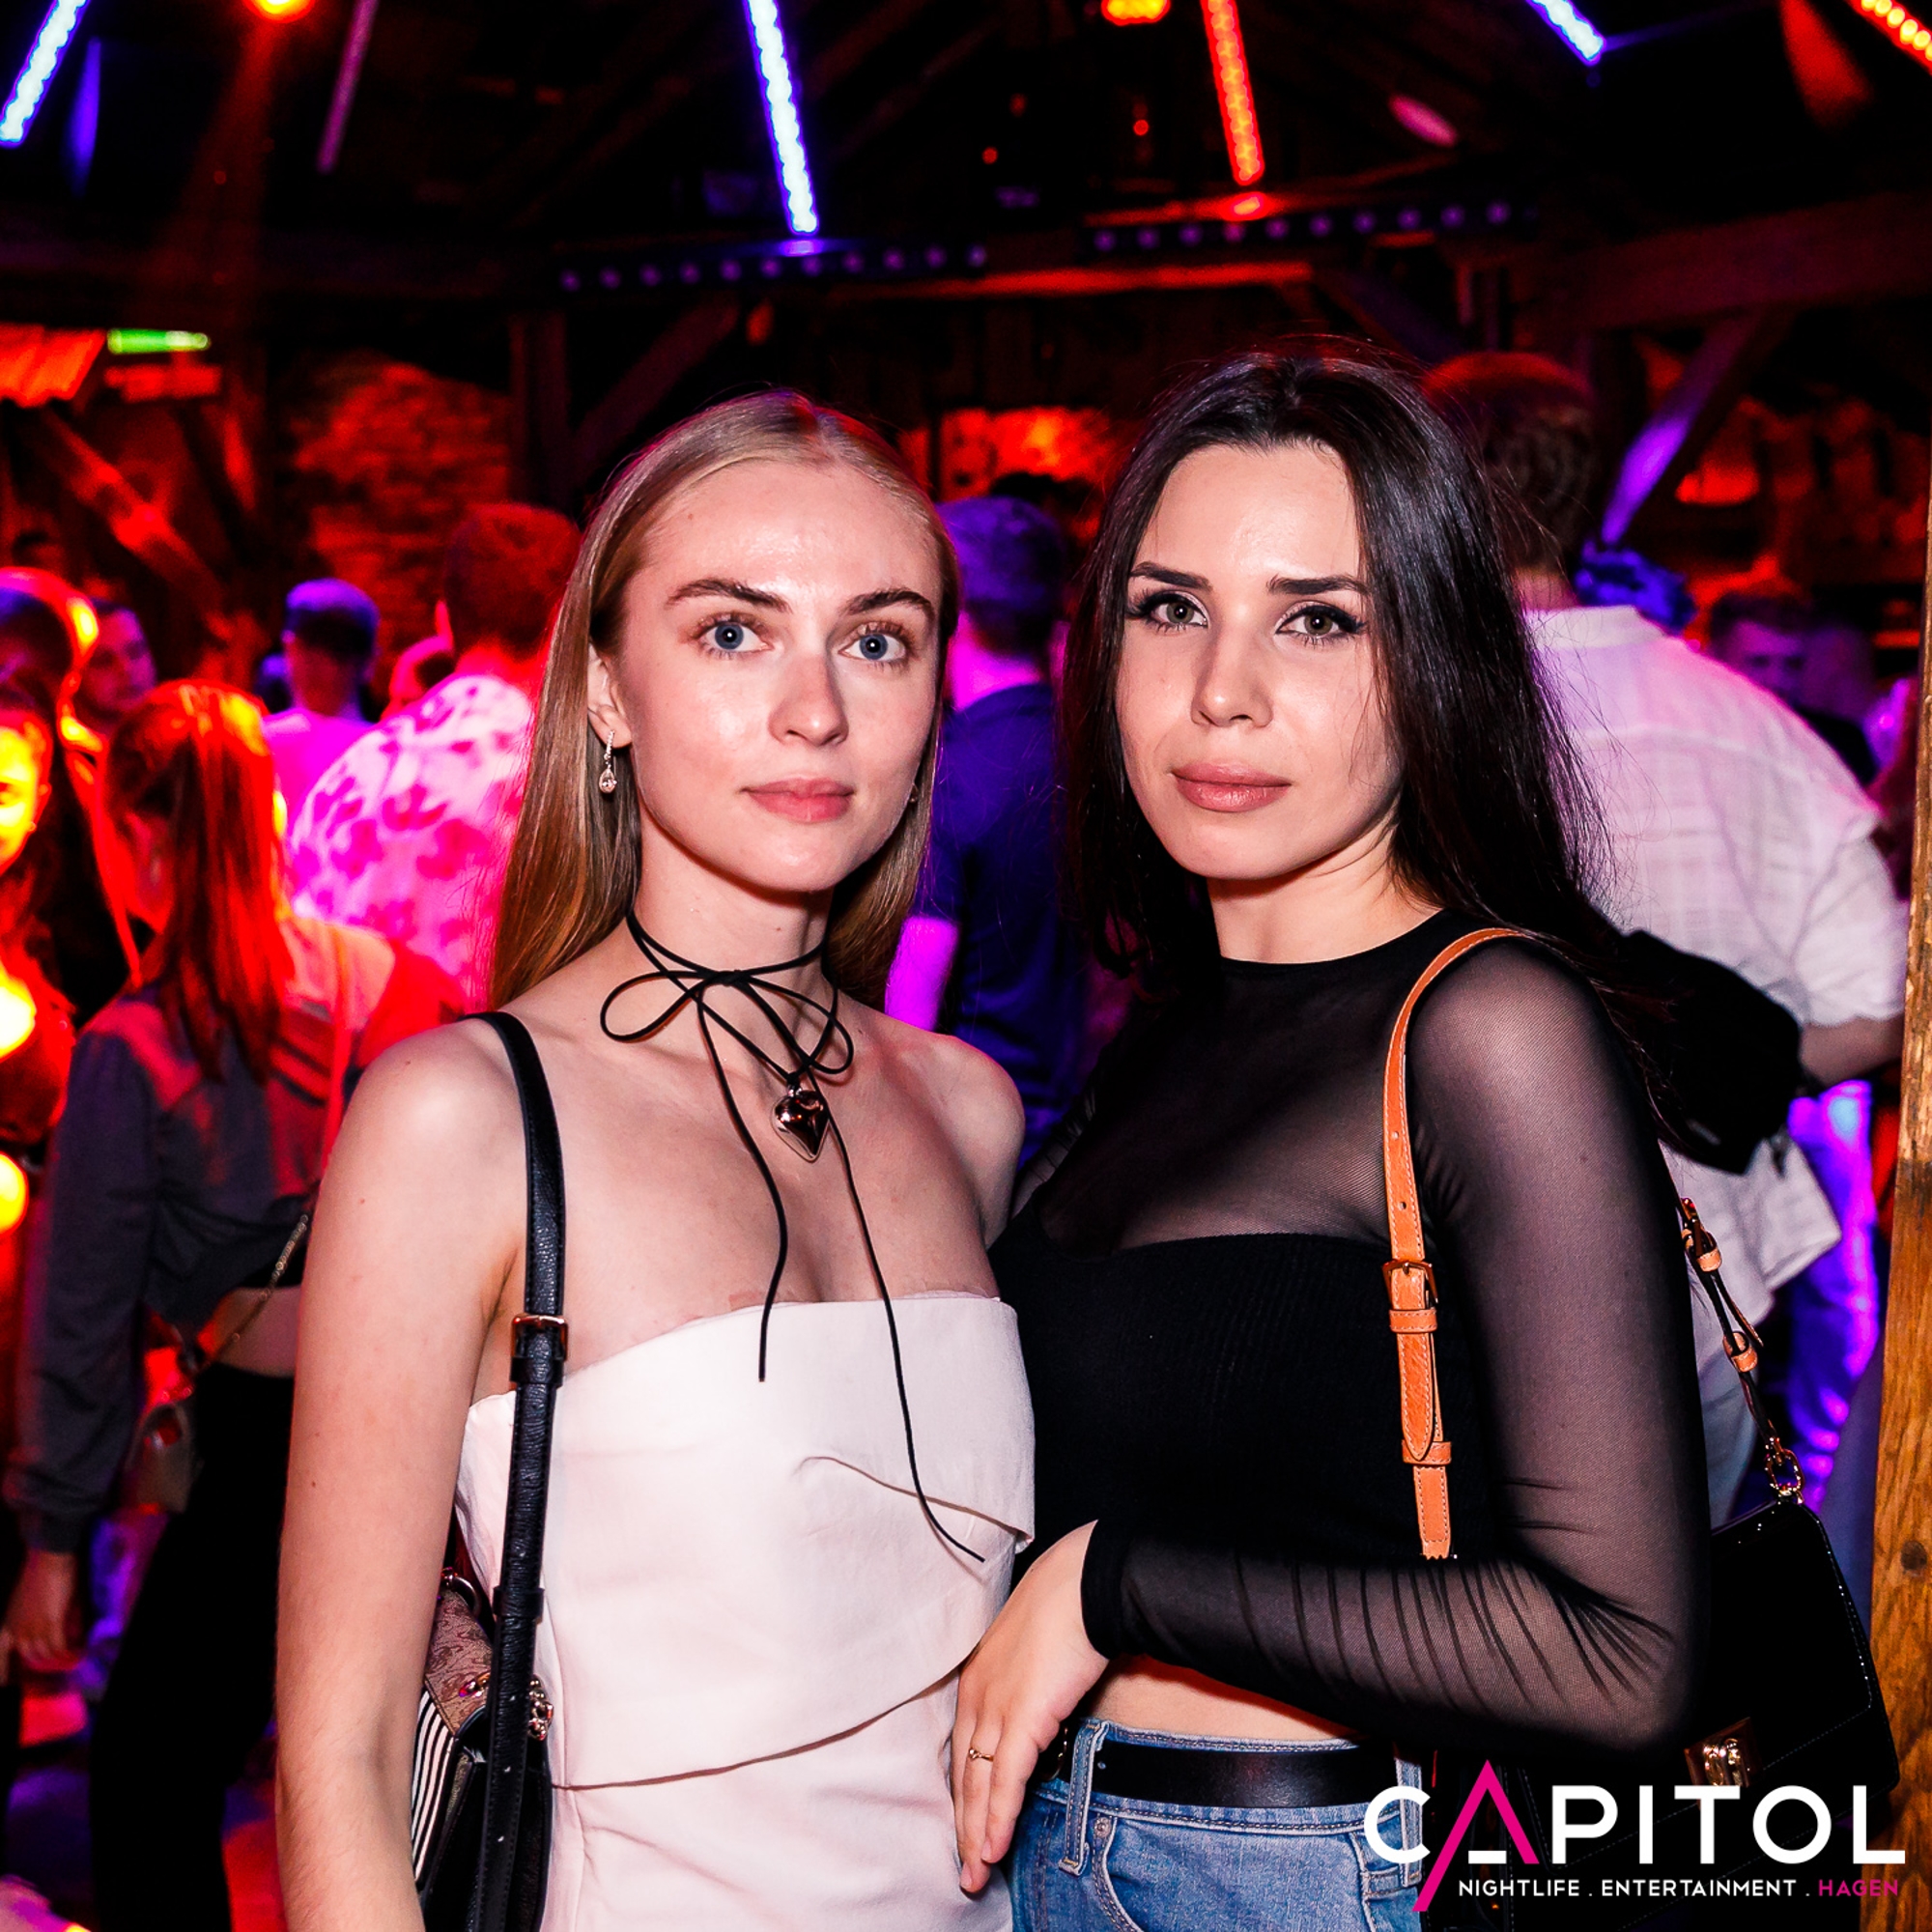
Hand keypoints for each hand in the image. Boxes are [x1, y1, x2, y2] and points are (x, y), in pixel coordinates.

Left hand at [0, 1549, 83, 1681]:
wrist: (49, 1558)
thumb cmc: (39, 1573)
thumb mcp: (28, 1601)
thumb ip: (32, 1617)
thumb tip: (44, 1628)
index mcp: (7, 1623)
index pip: (0, 1655)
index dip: (2, 1672)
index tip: (3, 1685)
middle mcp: (17, 1629)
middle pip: (29, 1655)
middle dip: (43, 1661)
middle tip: (56, 1660)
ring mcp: (34, 1628)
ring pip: (45, 1653)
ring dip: (59, 1657)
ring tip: (71, 1654)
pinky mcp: (51, 1624)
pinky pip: (59, 1647)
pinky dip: (69, 1651)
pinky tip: (77, 1651)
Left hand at [952, 1522, 1106, 1894]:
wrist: (1084, 1582)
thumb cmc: (1067, 1605)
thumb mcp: (1034, 1646)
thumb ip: (1026, 1679)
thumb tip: (1039, 1703)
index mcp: (977, 1677)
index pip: (962, 1748)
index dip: (963, 1791)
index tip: (965, 1824)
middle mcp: (977, 1694)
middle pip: (964, 1774)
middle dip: (963, 1826)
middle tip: (963, 1869)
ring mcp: (996, 1706)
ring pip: (978, 1785)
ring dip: (977, 1835)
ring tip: (975, 1876)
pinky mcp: (1022, 1718)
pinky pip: (1005, 1780)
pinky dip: (999, 1818)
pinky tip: (994, 1849)